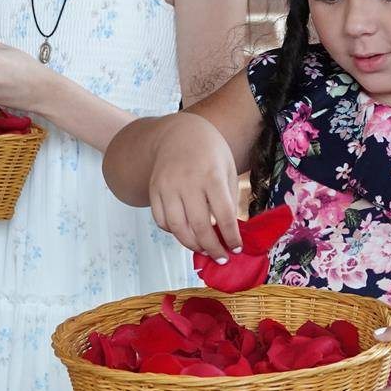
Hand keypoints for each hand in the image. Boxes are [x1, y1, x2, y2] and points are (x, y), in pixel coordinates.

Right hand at [146, 113, 240, 260]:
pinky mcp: (154, 190)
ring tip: (204, 249)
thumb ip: (229, 198)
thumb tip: (230, 231)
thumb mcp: (227, 168)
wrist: (179, 133)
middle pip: (199, 226)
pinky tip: (186, 233)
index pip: (223, 215)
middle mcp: (188, 182)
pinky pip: (161, 220)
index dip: (231, 236)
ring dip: (192, 245)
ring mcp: (167, 187)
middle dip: (212, 248)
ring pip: (177, 228)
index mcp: (211, 175)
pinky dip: (174, 233)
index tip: (237, 248)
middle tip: (221, 257)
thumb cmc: (210, 152)